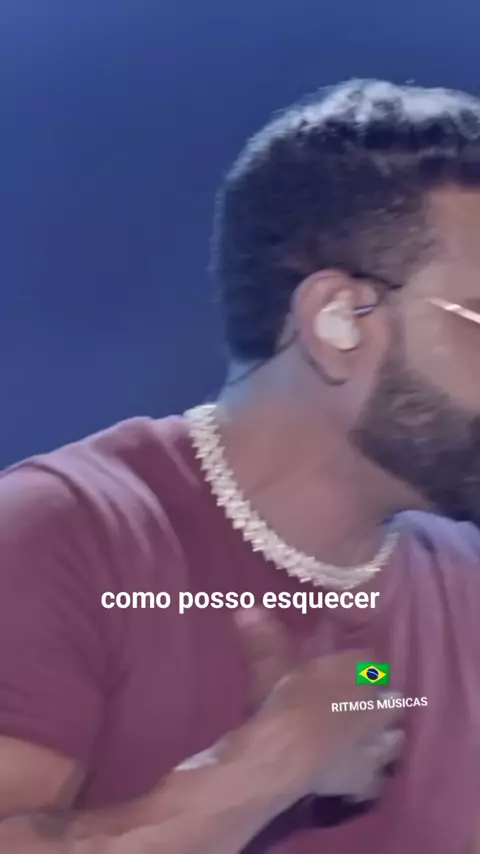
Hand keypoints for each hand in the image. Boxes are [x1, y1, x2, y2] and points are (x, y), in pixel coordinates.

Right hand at [228, 608, 401, 806]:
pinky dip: (371, 777)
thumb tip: (246, 609)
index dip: (360, 669)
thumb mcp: (268, 666)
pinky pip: (379, 777)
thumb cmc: (280, 702)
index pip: (370, 662)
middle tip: (360, 707)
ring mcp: (378, 741)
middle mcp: (378, 701)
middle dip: (381, 702)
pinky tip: (361, 777)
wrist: (285, 752)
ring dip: (385, 738)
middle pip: (392, 698)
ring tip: (368, 740)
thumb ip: (264, 638)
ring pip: (395, 737)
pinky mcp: (370, 777)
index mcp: (359, 667)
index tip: (347, 674)